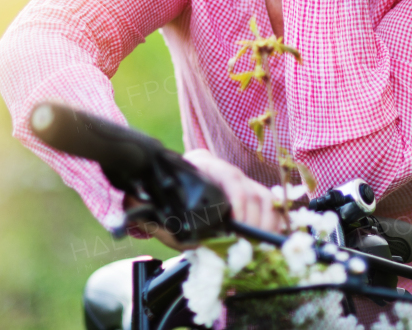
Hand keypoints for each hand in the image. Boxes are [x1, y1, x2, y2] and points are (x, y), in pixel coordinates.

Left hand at [125, 149, 281, 249]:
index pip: (229, 177)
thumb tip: (137, 209)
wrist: (177, 188)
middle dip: (253, 220)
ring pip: (265, 197)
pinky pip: (271, 205)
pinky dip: (274, 221)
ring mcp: (243, 182)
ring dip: (265, 223)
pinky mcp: (252, 195)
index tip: (237, 223)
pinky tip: (271, 238)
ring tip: (258, 246)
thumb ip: (154, 217)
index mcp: (205, 167)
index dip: (237, 200)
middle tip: (248, 245)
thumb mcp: (163, 211)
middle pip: (251, 190)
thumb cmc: (172, 201)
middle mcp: (227, 171)